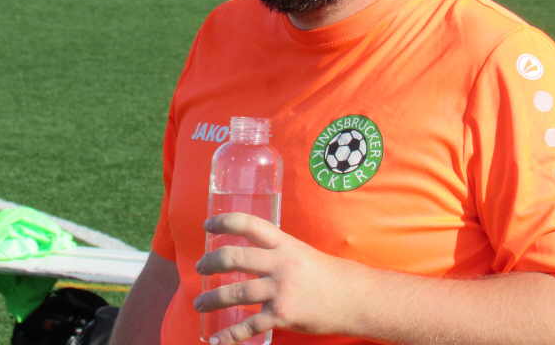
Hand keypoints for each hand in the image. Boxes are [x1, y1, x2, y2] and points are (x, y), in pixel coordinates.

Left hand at [194, 213, 358, 342]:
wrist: (355, 299)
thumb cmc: (329, 275)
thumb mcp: (302, 252)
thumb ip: (278, 252)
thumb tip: (252, 256)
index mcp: (284, 244)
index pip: (249, 225)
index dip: (225, 222)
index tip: (208, 226)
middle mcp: (280, 263)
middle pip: (234, 258)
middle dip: (211, 263)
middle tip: (200, 268)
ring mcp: (280, 290)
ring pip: (235, 293)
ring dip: (212, 299)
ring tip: (199, 303)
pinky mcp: (283, 315)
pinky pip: (249, 326)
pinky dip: (230, 336)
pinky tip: (217, 340)